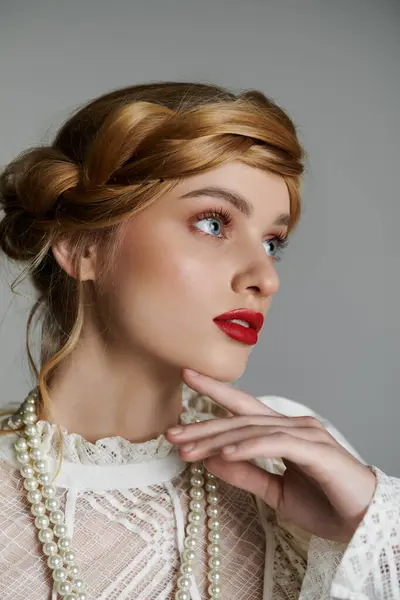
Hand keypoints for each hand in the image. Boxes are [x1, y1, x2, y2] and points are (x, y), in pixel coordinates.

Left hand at [166, 369, 376, 542]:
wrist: (362, 523)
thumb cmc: (324, 503)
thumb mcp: (275, 491)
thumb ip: (245, 474)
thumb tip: (210, 459)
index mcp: (282, 431)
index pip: (242, 408)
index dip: (215, 391)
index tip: (186, 378)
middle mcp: (293, 425)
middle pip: (240, 418)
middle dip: (204, 425)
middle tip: (172, 433)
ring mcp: (305, 434)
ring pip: (252, 430)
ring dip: (218, 440)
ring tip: (188, 448)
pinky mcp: (315, 450)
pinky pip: (275, 444)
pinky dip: (248, 448)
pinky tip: (224, 454)